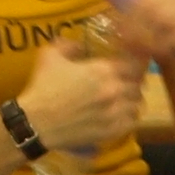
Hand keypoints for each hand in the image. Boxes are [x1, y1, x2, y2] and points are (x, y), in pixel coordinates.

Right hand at [14, 31, 143, 157]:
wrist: (34, 122)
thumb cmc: (42, 88)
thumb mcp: (50, 57)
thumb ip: (68, 45)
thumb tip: (79, 44)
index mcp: (104, 70)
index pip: (136, 63)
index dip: (134, 63)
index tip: (129, 65)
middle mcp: (115, 90)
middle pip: (139, 84)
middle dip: (132, 82)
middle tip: (124, 83)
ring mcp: (116, 112)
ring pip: (137, 103)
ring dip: (131, 101)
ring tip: (122, 101)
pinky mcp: (112, 130)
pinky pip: (132, 122)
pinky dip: (128, 118)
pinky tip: (119, 116)